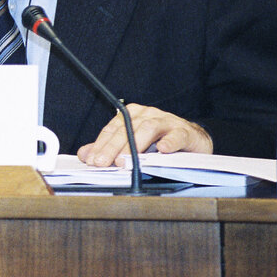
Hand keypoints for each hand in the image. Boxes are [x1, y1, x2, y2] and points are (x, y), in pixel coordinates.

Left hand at [77, 103, 211, 166]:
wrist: (191, 139)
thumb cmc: (158, 141)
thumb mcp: (131, 144)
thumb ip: (108, 148)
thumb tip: (85, 155)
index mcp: (131, 115)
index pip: (111, 130)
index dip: (100, 145)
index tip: (92, 161)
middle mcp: (146, 114)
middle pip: (126, 129)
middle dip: (113, 147)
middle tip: (105, 163)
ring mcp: (166, 120)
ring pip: (148, 129)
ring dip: (135, 145)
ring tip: (126, 160)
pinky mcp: (184, 131)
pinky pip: (176, 135)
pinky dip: (170, 142)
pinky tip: (163, 150)